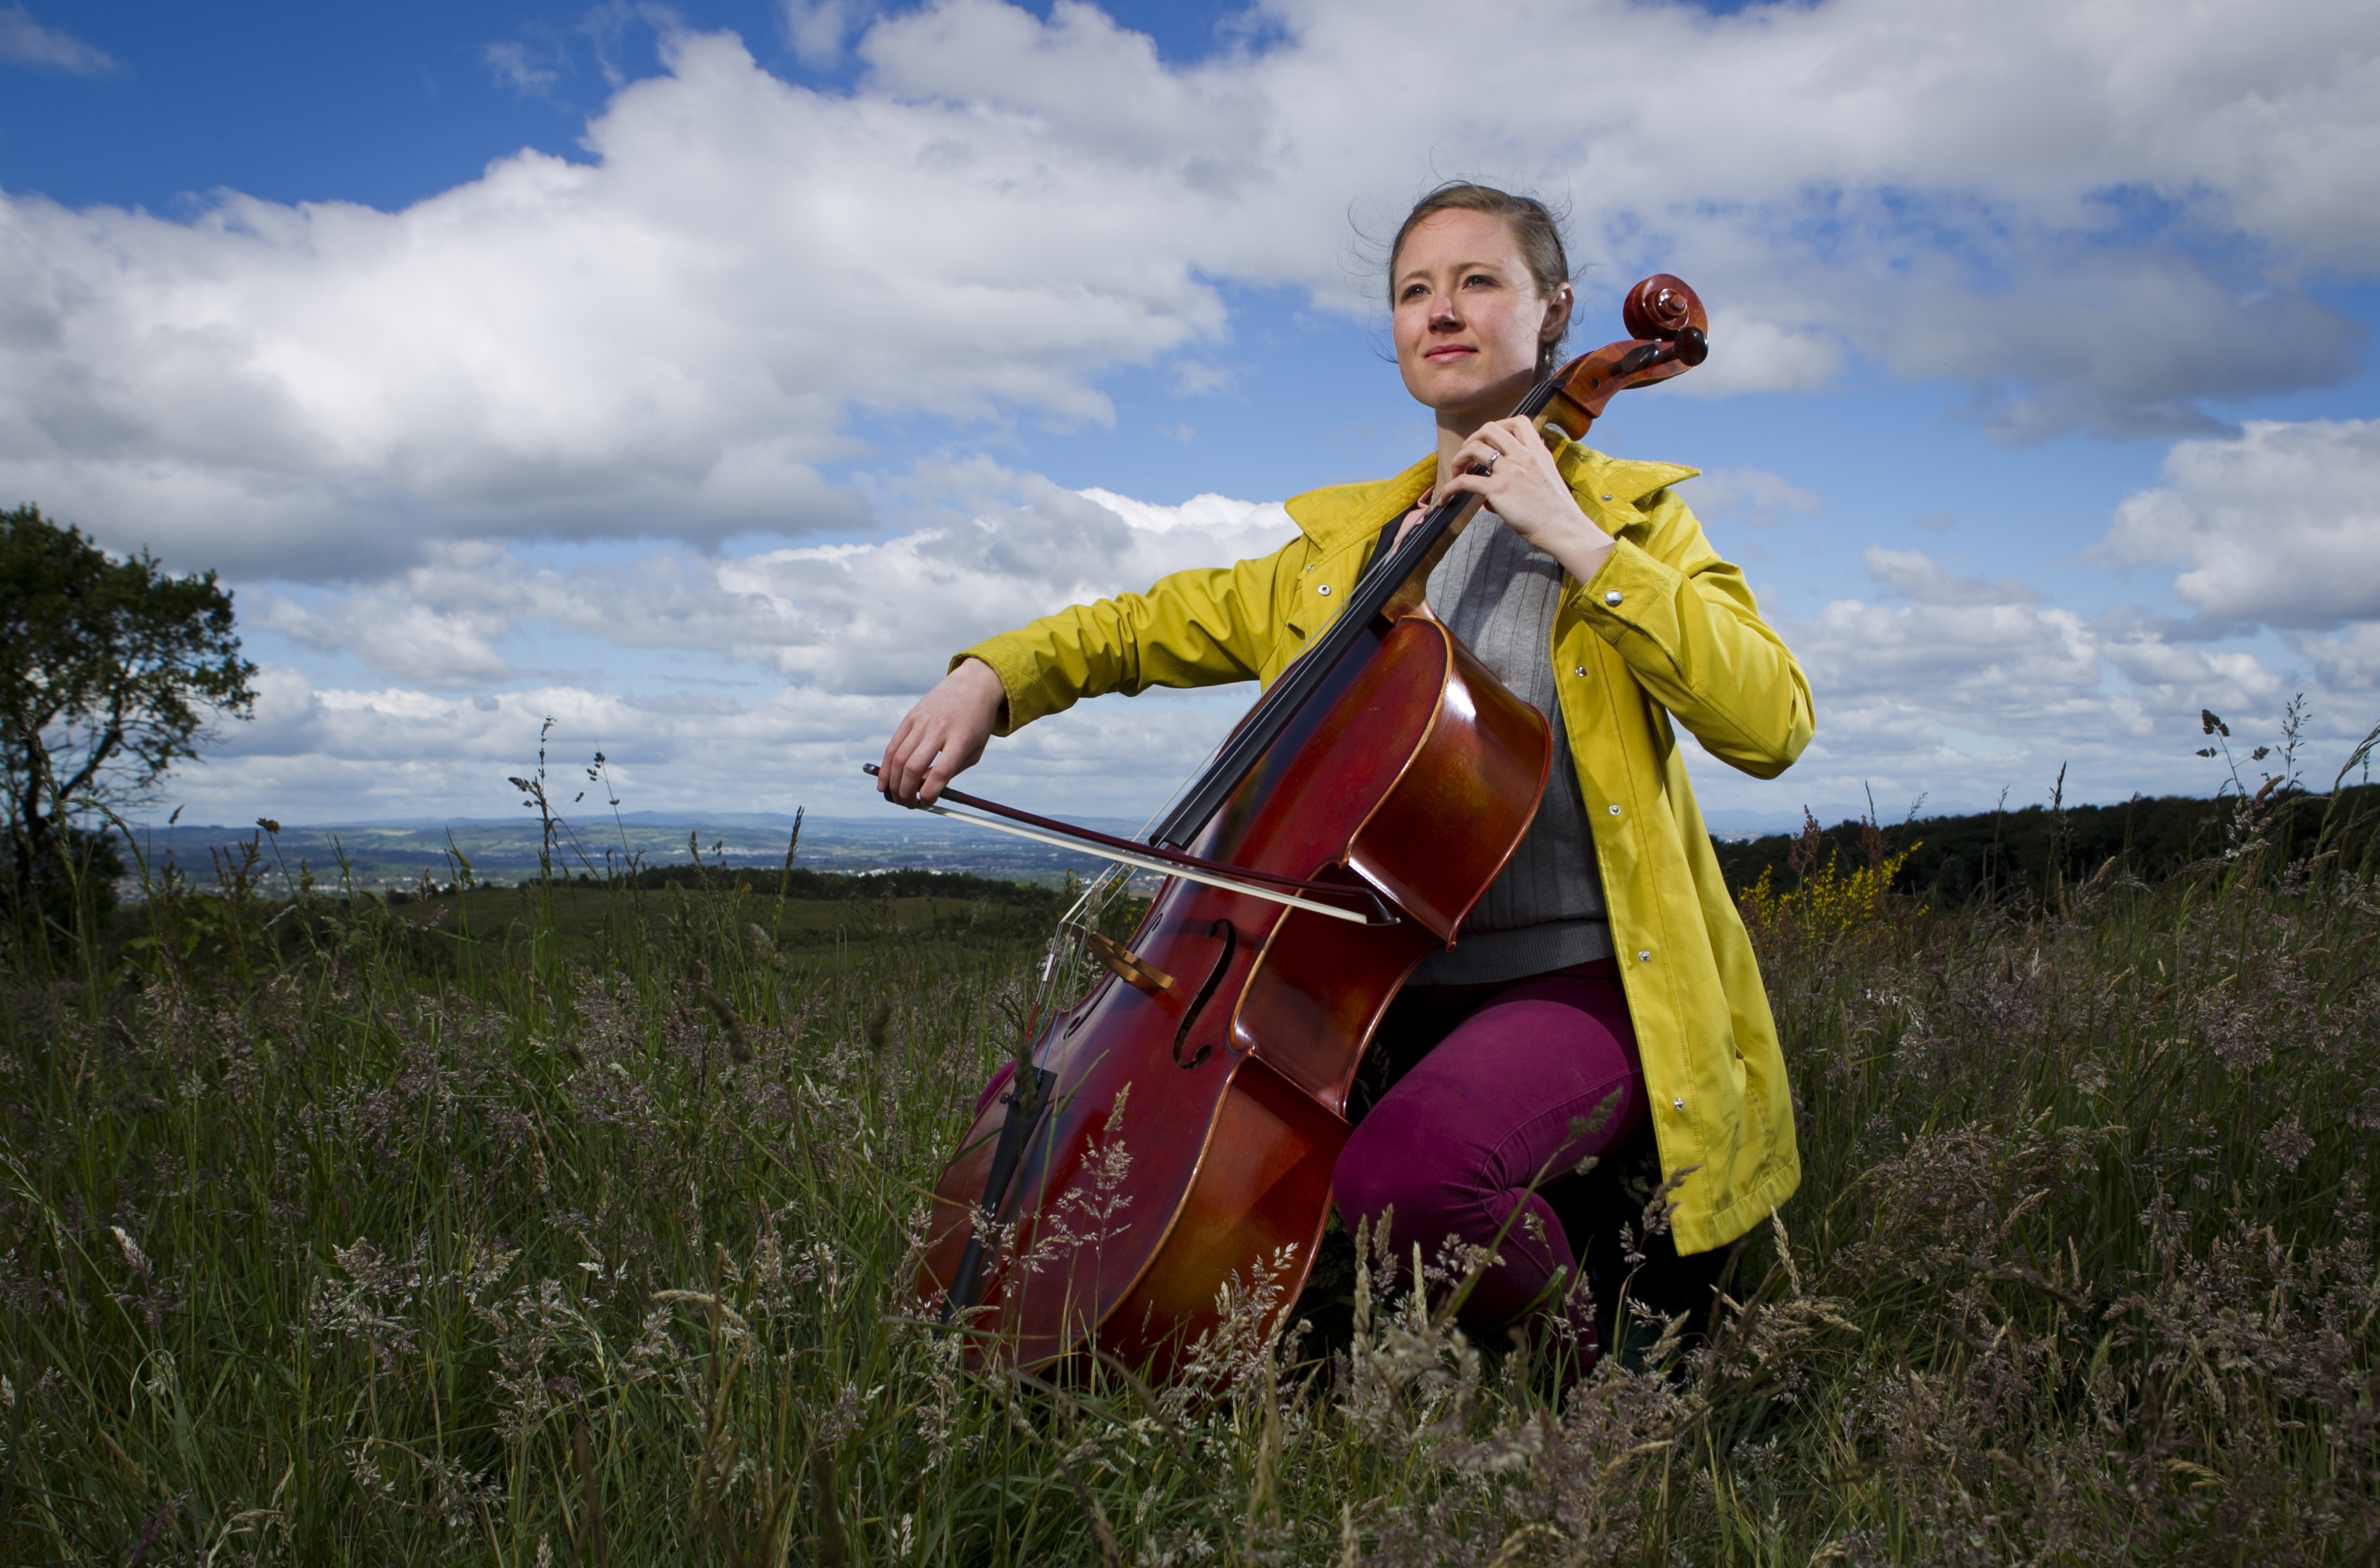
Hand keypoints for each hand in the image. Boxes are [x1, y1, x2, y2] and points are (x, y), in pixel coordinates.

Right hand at [878, 658, 1005, 804]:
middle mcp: (938, 729)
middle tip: (909, 804)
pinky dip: (886, 767)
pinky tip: (883, 783)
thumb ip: (951, 771)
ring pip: (899, 758)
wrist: (973, 684)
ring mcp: (921, 721)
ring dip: (894, 784)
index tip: (927, 804)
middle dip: (907, 792)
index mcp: (960, 739)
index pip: (939, 773)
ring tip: (897, 798)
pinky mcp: (910, 717)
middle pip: (914, 767)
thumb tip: (923, 789)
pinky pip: (893, 745)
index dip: (930, 795)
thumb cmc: (977, 723)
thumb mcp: (974, 750)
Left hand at [1438, 417, 1614, 583]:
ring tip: (1457, 473)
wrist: (1564, 529)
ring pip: (1474, 448)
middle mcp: (1524, 456)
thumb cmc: (1557, 511)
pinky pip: (1465, 481)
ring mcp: (1510, 471)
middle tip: (1468, 456)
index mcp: (1538, 452)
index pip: (1518, 421)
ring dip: (1459, 458)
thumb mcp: (1547, 480)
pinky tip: (1447, 497)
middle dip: (1473, 438)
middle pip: (1490, 428)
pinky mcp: (1499, 490)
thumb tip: (1497, 489)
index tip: (1490, 441)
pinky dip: (1450, 487)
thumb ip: (1527, 473)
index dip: (1499, 426)